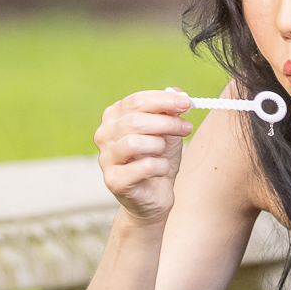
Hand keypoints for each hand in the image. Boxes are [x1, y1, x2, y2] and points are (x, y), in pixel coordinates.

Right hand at [93, 88, 193, 223]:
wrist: (154, 197)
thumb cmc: (158, 160)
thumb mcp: (167, 133)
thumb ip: (169, 112)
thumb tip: (178, 93)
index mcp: (113, 117)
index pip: (136, 101)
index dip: (163, 100)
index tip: (186, 102)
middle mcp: (104, 135)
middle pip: (135, 121)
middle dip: (166, 123)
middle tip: (186, 127)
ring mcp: (105, 158)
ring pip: (134, 143)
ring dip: (159, 145)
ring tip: (165, 152)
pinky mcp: (114, 181)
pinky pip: (143, 167)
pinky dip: (160, 167)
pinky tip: (161, 170)